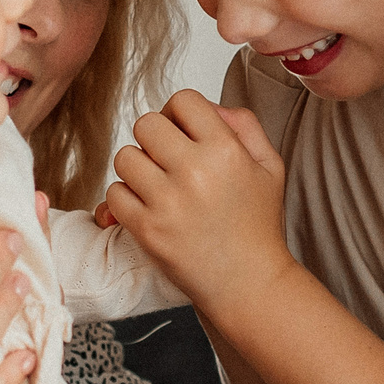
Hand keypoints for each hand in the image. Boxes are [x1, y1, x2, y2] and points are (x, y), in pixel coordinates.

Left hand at [103, 92, 291, 311]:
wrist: (249, 283)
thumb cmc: (258, 226)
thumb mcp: (269, 165)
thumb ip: (244, 124)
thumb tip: (208, 107)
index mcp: (226, 150)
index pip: (182, 100)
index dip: (178, 114)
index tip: (183, 134)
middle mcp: (196, 171)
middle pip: (146, 124)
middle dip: (154, 139)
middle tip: (168, 162)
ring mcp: (168, 201)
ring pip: (125, 157)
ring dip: (137, 169)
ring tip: (158, 187)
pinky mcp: (147, 229)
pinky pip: (113, 194)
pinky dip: (125, 200)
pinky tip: (148, 209)